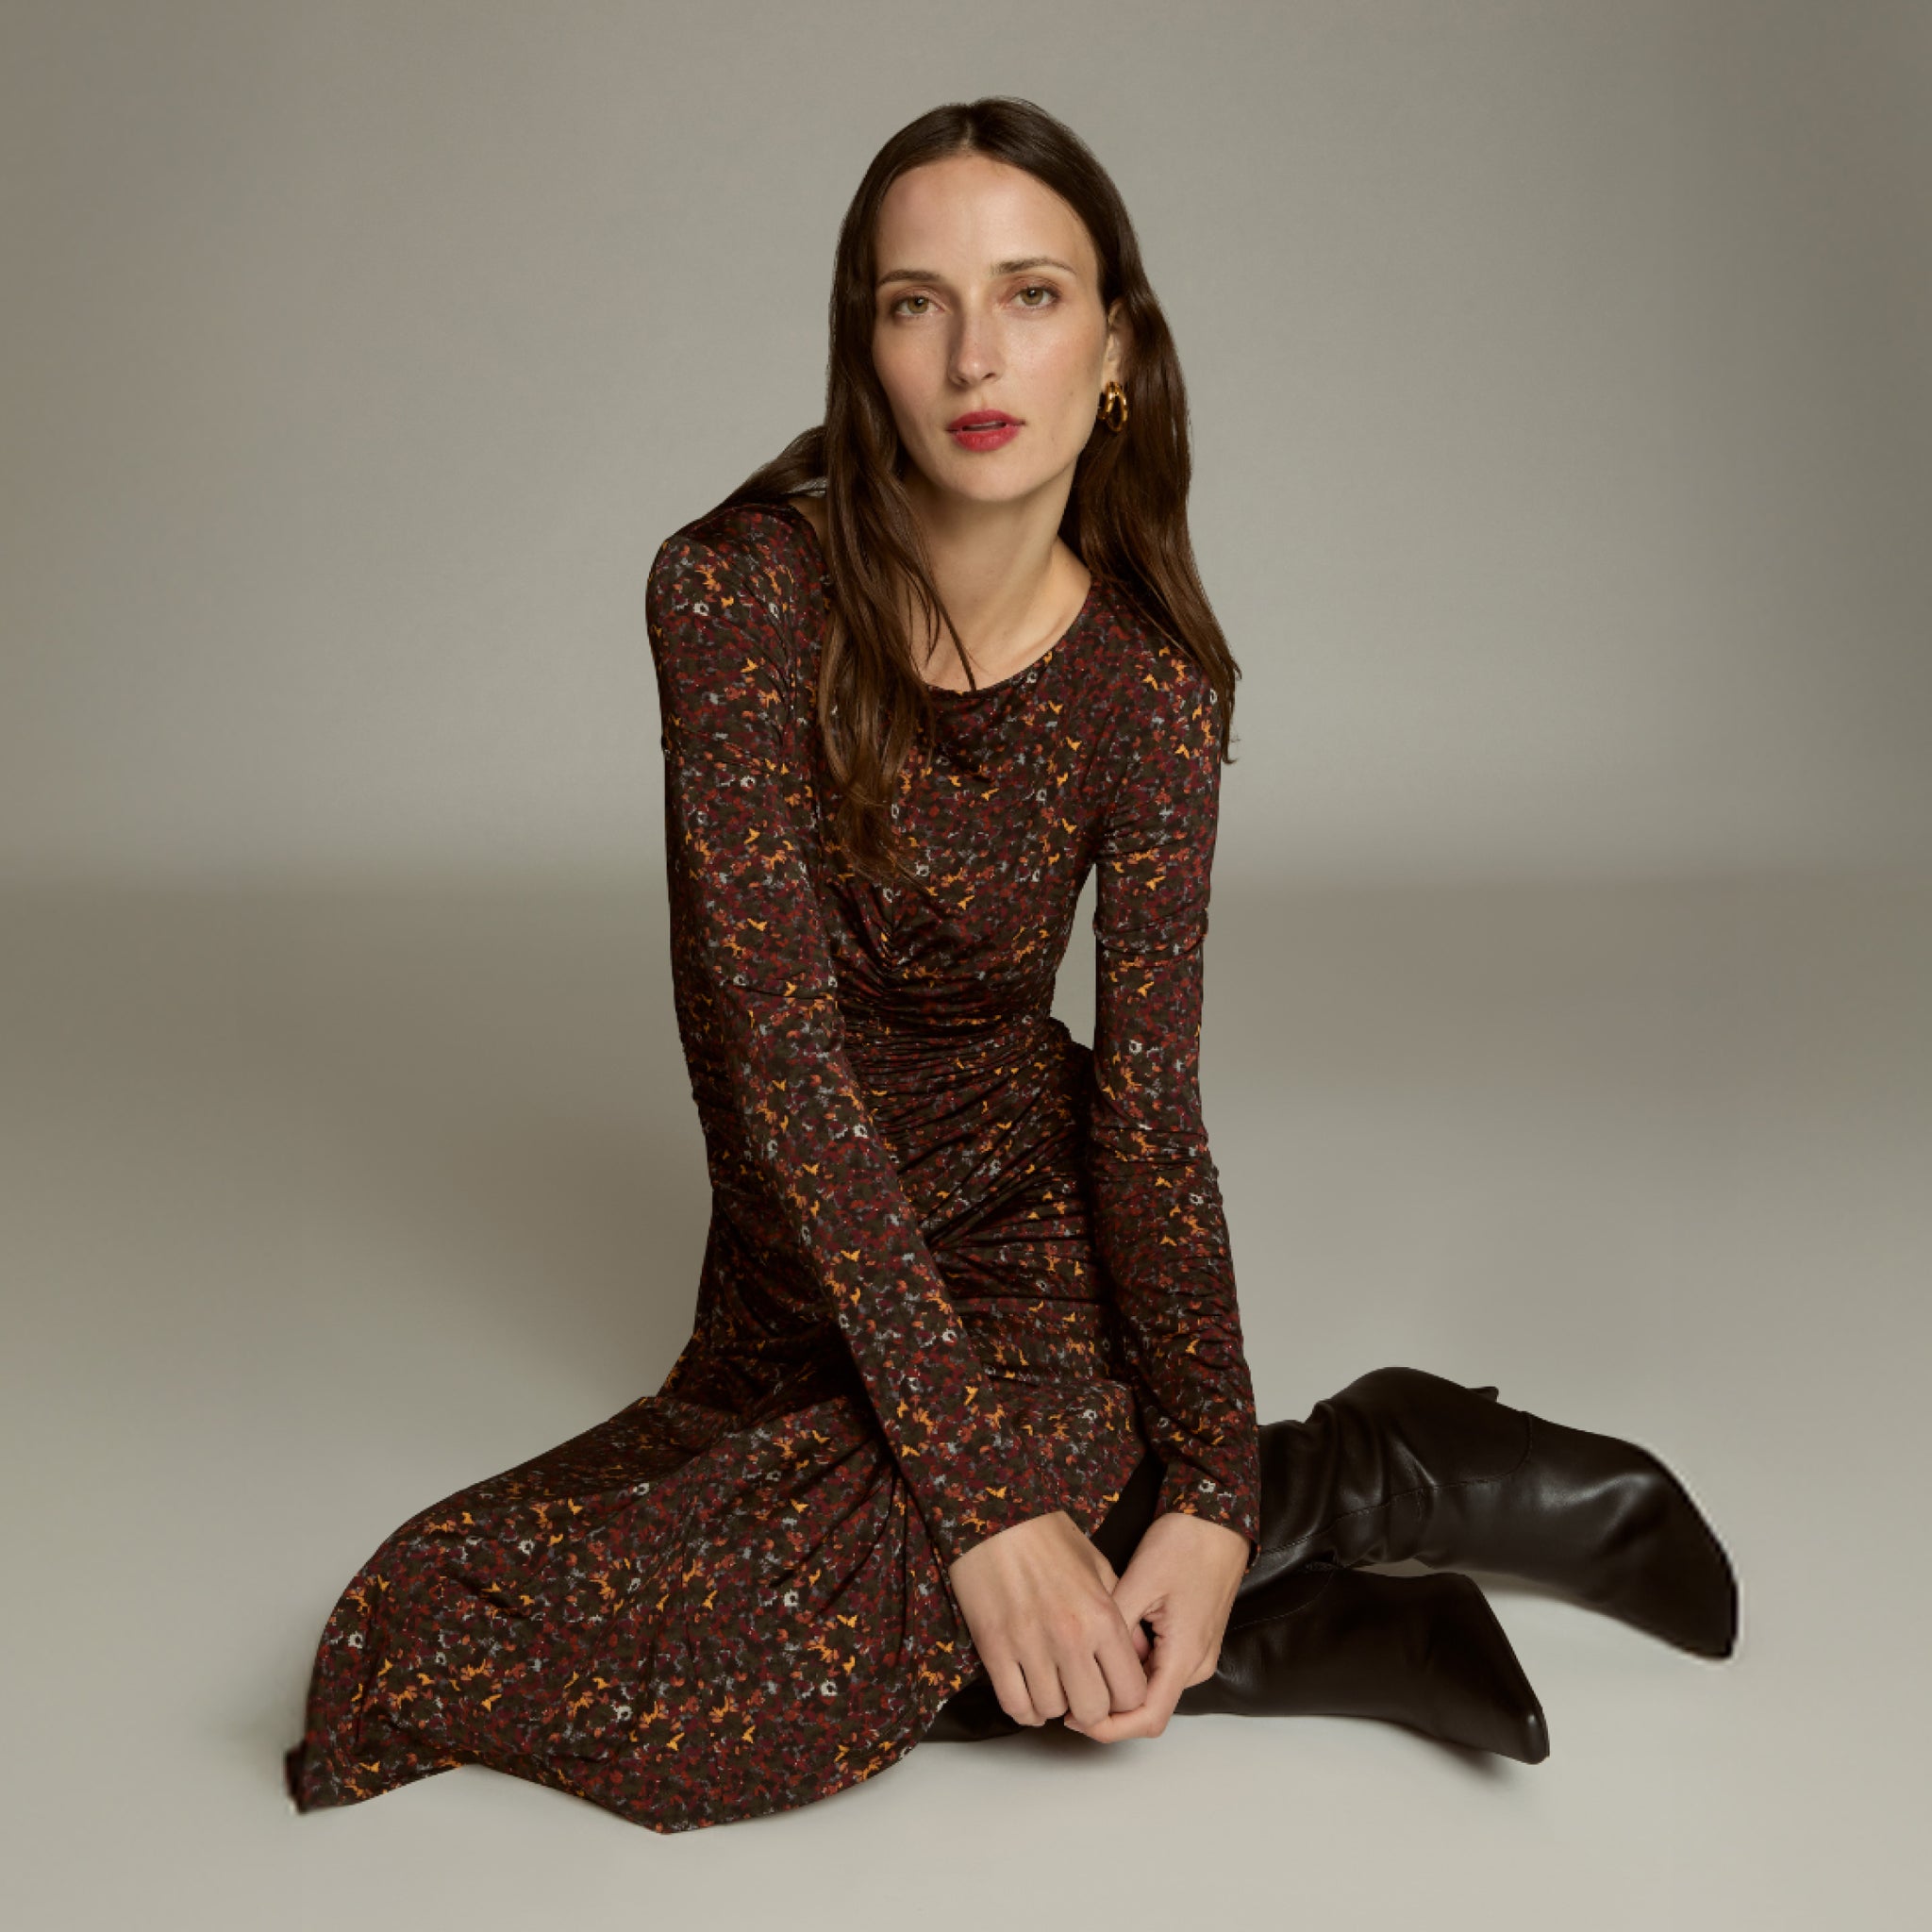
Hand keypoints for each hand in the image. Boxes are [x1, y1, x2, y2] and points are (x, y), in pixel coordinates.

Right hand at [946, 1509, 1149, 1729]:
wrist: (994, 1518)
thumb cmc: (1047, 1537)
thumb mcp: (1099, 1567)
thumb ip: (1123, 1617)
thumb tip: (1139, 1657)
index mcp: (1102, 1616)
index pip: (1131, 1692)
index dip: (1125, 1698)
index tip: (1113, 1689)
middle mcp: (1070, 1637)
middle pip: (1092, 1711)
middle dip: (1090, 1708)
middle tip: (1081, 1691)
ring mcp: (1030, 1646)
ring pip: (1052, 1712)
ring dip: (1054, 1705)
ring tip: (1053, 1684)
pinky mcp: (994, 1649)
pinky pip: (1015, 1705)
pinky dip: (1024, 1708)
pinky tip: (1028, 1692)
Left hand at [1063, 1510, 1251, 1742]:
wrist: (1219, 1519)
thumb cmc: (1185, 1543)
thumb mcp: (1139, 1582)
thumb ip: (1114, 1629)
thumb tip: (1083, 1664)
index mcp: (1185, 1656)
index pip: (1147, 1719)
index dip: (1108, 1728)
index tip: (1073, 1716)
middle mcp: (1197, 1665)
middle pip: (1149, 1710)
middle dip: (1109, 1708)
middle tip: (1068, 1689)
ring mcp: (1198, 1654)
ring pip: (1153, 1690)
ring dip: (1120, 1687)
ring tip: (1084, 1665)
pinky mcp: (1194, 1641)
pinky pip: (1161, 1669)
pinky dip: (1133, 1668)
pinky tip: (1108, 1646)